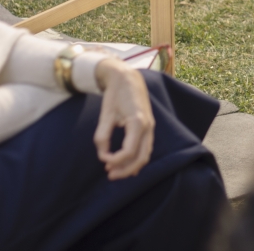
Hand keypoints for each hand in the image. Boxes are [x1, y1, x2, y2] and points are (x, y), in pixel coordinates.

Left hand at [93, 58, 155, 179]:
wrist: (128, 78)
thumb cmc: (115, 95)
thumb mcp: (105, 114)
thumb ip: (102, 136)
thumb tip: (102, 156)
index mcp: (138, 122)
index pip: (129, 151)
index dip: (115, 160)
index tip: (103, 161)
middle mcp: (148, 126)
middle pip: (141, 157)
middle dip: (126, 170)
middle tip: (110, 175)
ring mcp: (151, 127)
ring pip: (146, 154)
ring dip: (132, 166)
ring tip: (115, 171)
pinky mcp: (149, 126)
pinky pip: (146, 148)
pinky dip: (137, 158)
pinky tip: (125, 163)